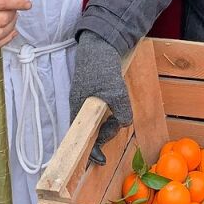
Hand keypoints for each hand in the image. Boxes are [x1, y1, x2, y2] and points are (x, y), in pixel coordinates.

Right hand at [0, 0, 30, 49]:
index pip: (2, 1)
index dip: (18, 3)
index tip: (27, 4)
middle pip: (3, 19)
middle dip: (13, 14)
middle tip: (13, 10)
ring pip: (0, 33)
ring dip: (11, 27)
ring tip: (10, 20)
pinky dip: (6, 39)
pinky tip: (10, 32)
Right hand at [70, 31, 131, 149]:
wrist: (99, 43)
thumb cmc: (103, 68)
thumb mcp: (117, 93)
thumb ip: (121, 112)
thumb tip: (124, 123)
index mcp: (79, 108)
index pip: (82, 137)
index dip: (91, 151)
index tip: (101, 161)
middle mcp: (79, 106)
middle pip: (92, 129)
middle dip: (106, 130)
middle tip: (118, 122)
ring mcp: (85, 98)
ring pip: (97, 119)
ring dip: (110, 119)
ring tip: (118, 107)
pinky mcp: (91, 91)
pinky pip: (100, 109)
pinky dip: (109, 110)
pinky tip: (116, 102)